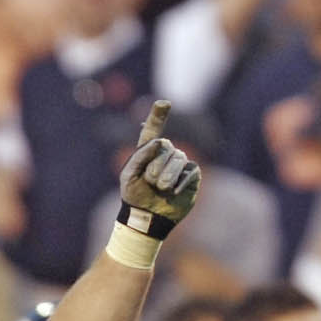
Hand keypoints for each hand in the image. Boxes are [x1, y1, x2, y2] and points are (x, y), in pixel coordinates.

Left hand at [117, 101, 200, 229]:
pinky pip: (191, 171)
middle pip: (167, 148)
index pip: (154, 130)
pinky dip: (181, 181)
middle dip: (156, 167)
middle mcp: (166, 155)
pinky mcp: (192, 177)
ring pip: (179, 158)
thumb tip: (161, 142)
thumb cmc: (135, 196)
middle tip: (150, 183)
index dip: (158, 115)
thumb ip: (140, 155)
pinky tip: (173, 192)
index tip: (164, 103)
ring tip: (161, 189)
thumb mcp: (129, 175)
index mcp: (149, 152)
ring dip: (167, 176)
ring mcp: (180, 165)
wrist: (146, 217)